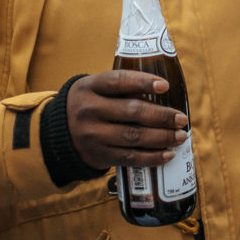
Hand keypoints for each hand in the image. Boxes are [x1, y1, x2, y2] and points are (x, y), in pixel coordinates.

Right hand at [66, 70, 188, 171]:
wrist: (59, 132)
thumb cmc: (91, 104)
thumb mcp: (96, 89)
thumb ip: (123, 88)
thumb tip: (166, 92)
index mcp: (90, 87)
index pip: (119, 81)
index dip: (143, 82)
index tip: (165, 86)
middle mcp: (88, 110)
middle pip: (132, 111)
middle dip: (162, 116)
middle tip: (181, 119)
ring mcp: (92, 134)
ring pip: (133, 136)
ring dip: (162, 137)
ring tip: (180, 136)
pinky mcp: (98, 155)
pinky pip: (129, 157)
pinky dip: (152, 157)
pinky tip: (168, 154)